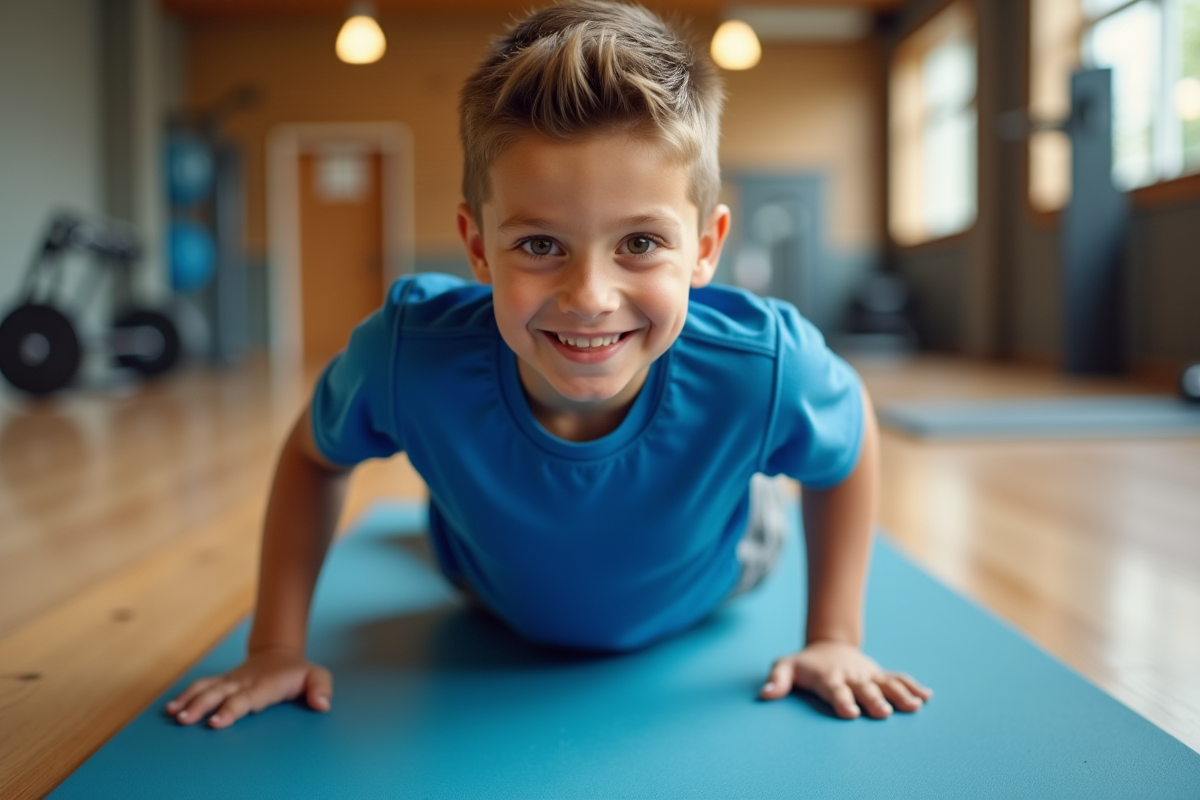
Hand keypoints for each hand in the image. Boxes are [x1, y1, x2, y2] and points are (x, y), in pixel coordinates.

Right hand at [165, 648, 332, 728]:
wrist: (279, 654)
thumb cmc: (298, 673)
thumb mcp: (317, 676)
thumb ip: (321, 688)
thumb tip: (323, 704)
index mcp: (264, 685)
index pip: (246, 698)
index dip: (231, 709)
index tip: (216, 721)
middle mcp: (243, 682)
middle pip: (219, 693)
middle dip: (201, 706)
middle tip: (185, 719)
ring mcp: (230, 680)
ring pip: (206, 688)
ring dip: (189, 700)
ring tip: (173, 714)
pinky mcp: (221, 681)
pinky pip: (201, 686)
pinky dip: (185, 695)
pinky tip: (170, 708)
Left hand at [759, 640, 931, 718]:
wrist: (828, 646)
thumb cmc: (805, 665)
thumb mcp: (785, 666)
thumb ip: (777, 679)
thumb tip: (765, 694)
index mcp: (828, 677)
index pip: (834, 690)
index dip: (841, 700)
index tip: (849, 713)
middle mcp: (851, 676)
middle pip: (863, 689)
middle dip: (873, 700)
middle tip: (883, 713)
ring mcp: (868, 675)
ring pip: (886, 684)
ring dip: (900, 694)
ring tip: (915, 705)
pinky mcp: (879, 675)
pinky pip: (898, 679)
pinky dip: (913, 686)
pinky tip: (927, 696)